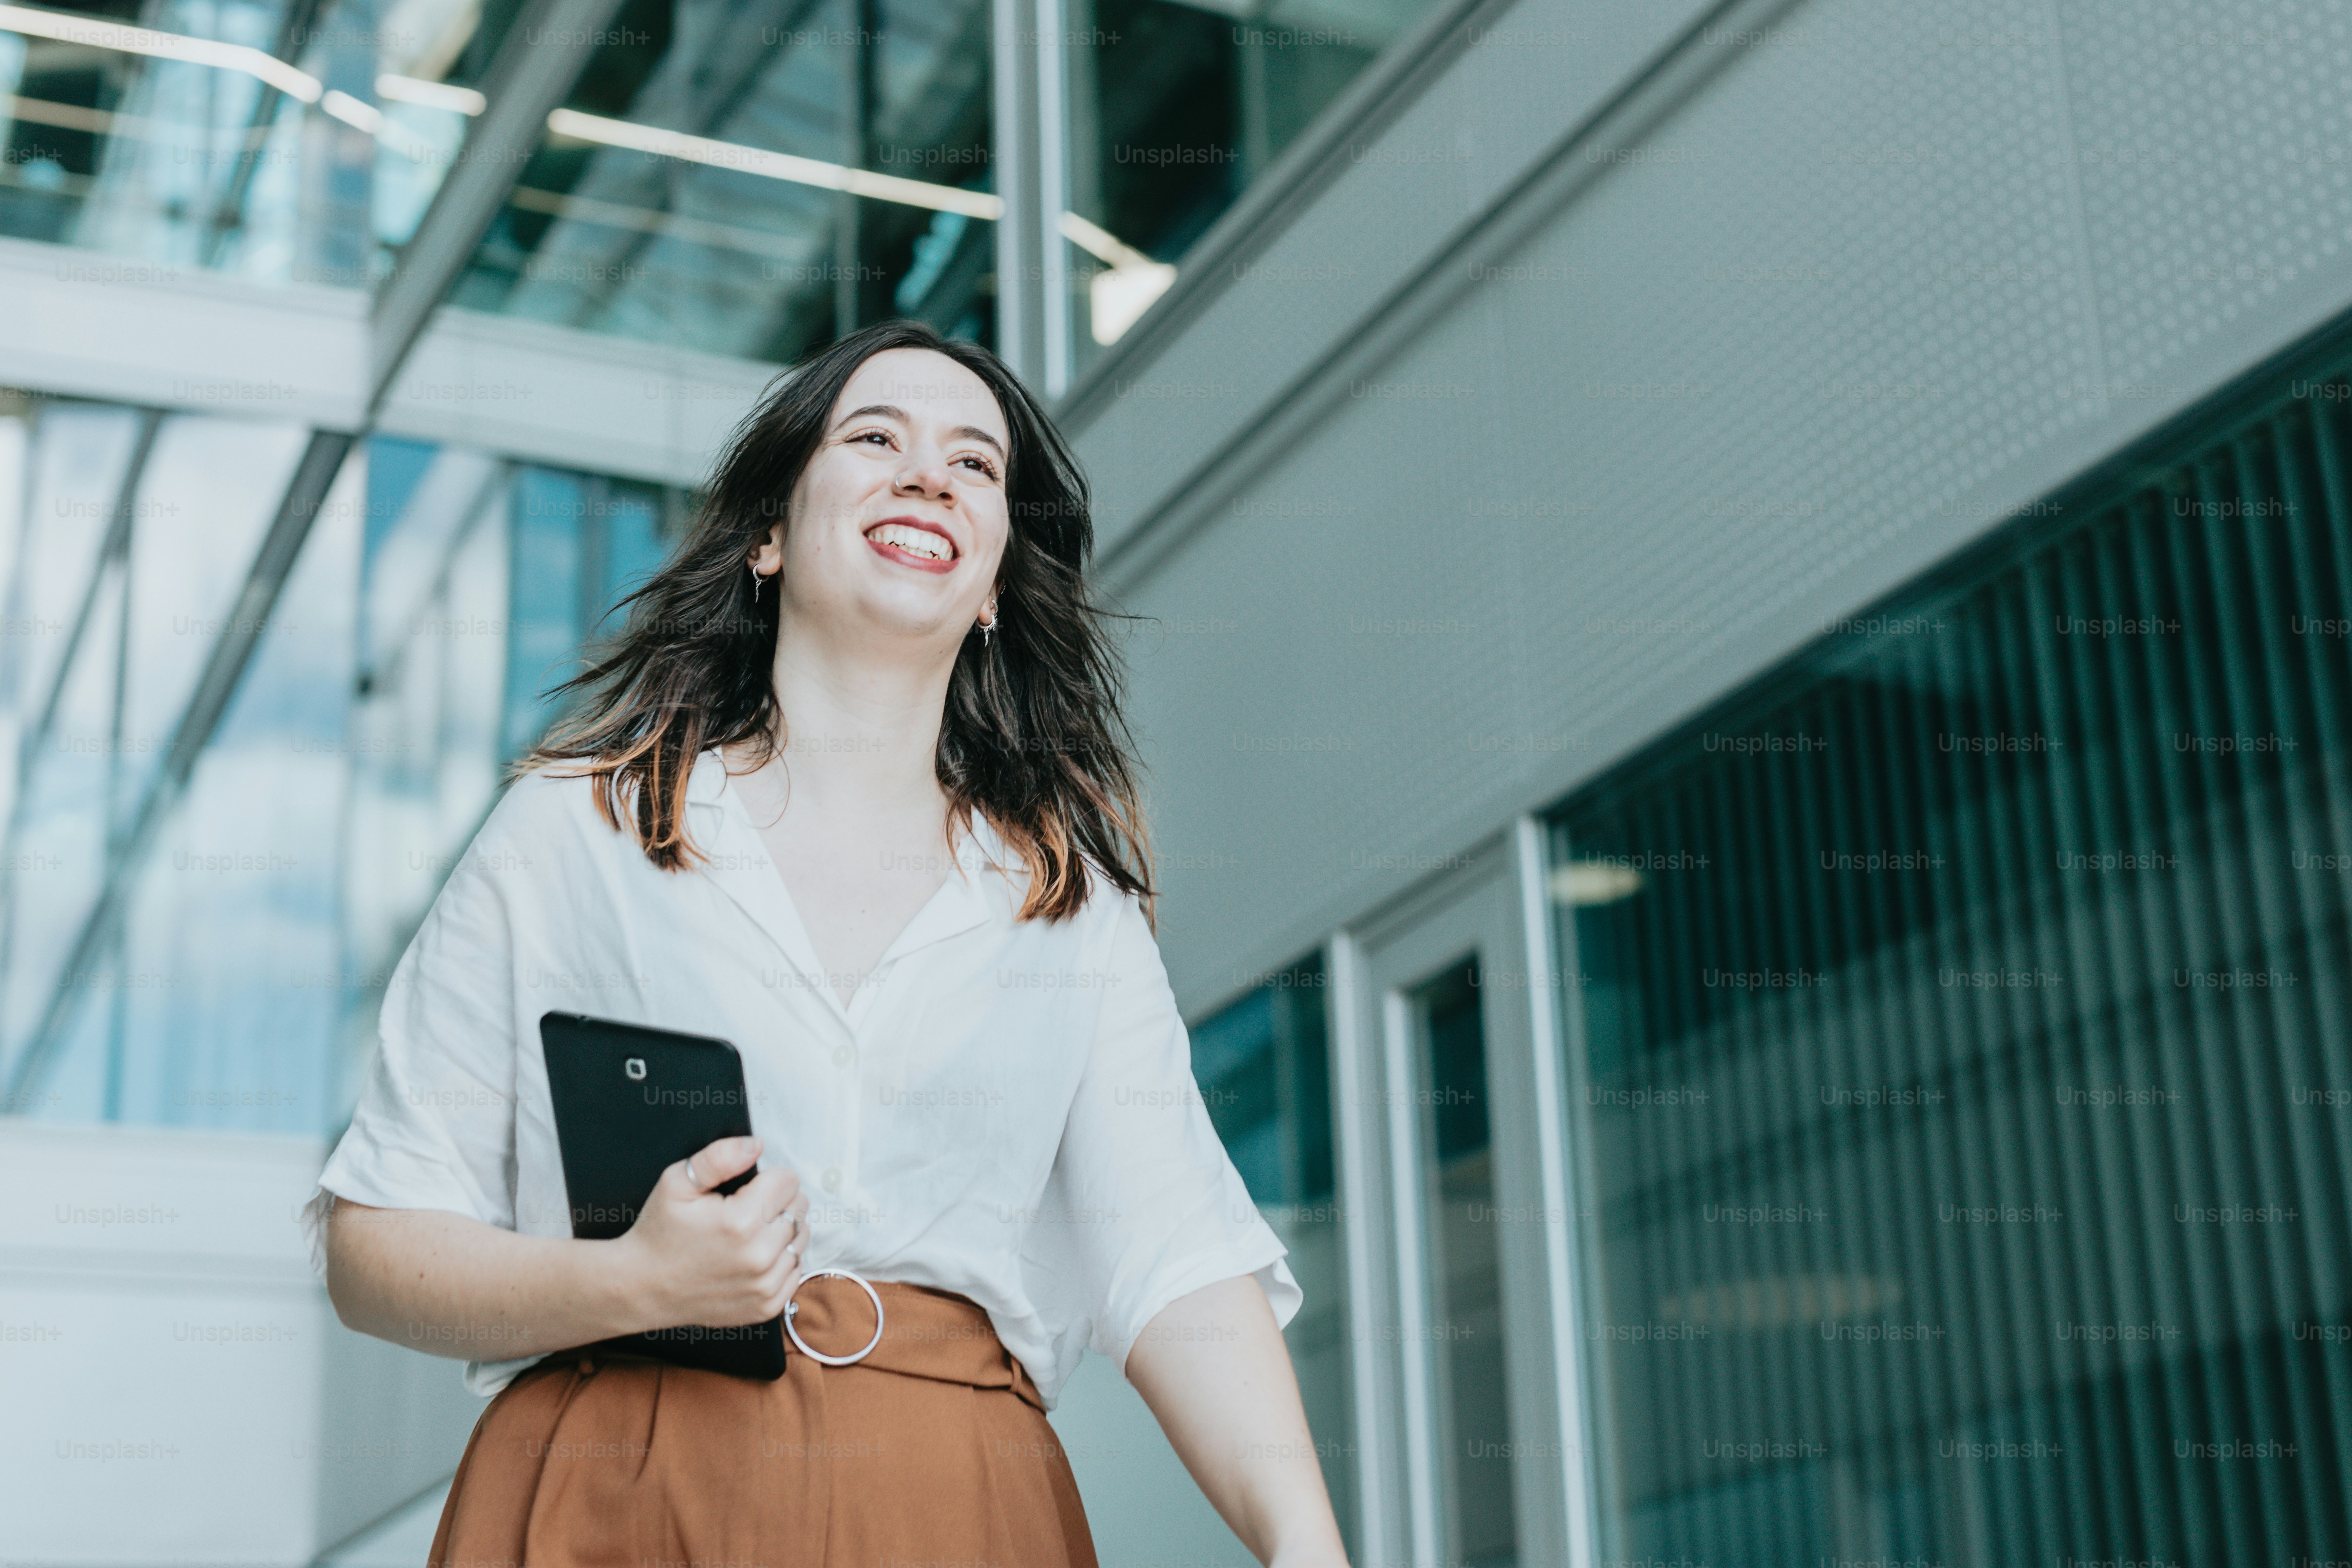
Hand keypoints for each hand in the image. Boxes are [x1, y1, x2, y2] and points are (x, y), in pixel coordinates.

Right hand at [613, 1135, 808, 1330]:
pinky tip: (752, 1258)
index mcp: (741, 1221)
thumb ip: (719, 1157)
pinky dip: (780, 1261)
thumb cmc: (659, 1232)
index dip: (767, 1179)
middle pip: (799, 1208)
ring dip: (781, 1232)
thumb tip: (756, 1145)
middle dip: (777, 1203)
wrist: (642, 1287)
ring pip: (801, 1239)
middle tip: (744, 1211)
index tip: (745, 1190)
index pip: (788, 1181)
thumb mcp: (676, 1182)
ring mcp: (765, 1286)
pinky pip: (795, 1270)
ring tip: (748, 1234)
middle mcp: (759, 1257)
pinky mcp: (766, 1307)